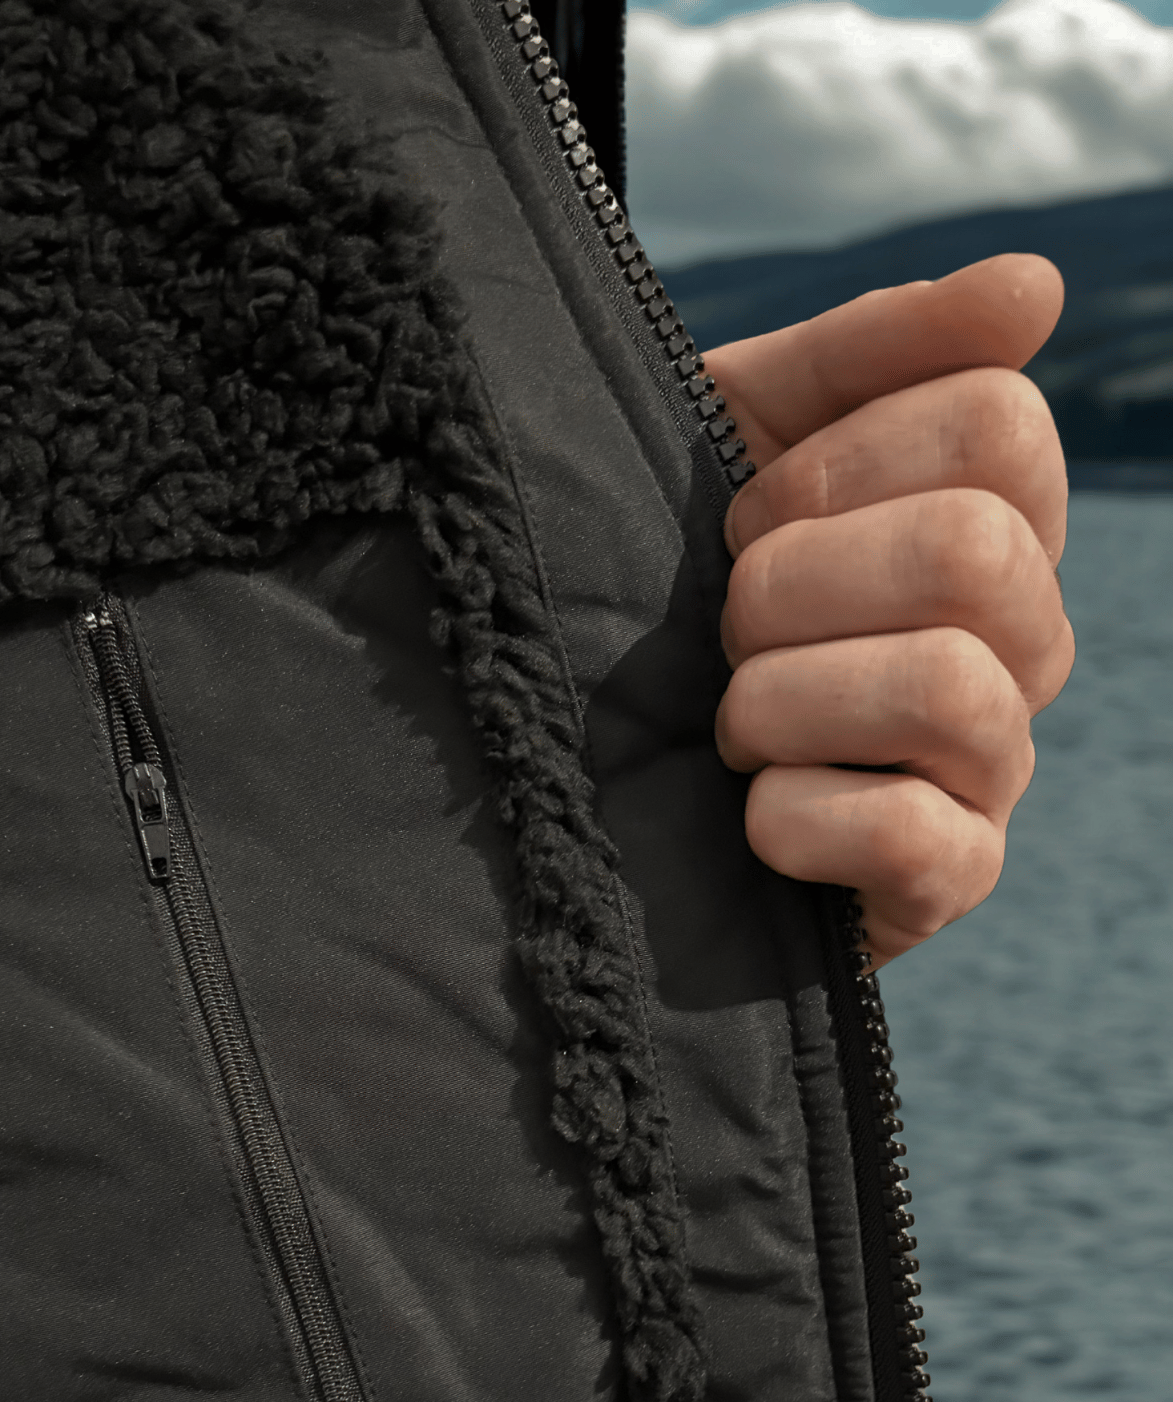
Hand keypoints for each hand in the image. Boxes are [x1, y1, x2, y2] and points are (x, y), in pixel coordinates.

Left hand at [707, 254, 1073, 967]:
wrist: (603, 764)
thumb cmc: (682, 583)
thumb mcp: (742, 436)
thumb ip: (871, 348)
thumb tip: (1034, 285)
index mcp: (990, 516)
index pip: (998, 420)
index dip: (838, 460)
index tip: (746, 513)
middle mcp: (1022, 637)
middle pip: (971, 551)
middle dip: (793, 581)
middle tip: (726, 625)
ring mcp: (996, 764)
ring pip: (945, 688)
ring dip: (782, 701)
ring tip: (729, 725)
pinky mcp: (952, 880)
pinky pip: (911, 836)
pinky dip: (796, 822)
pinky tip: (752, 818)